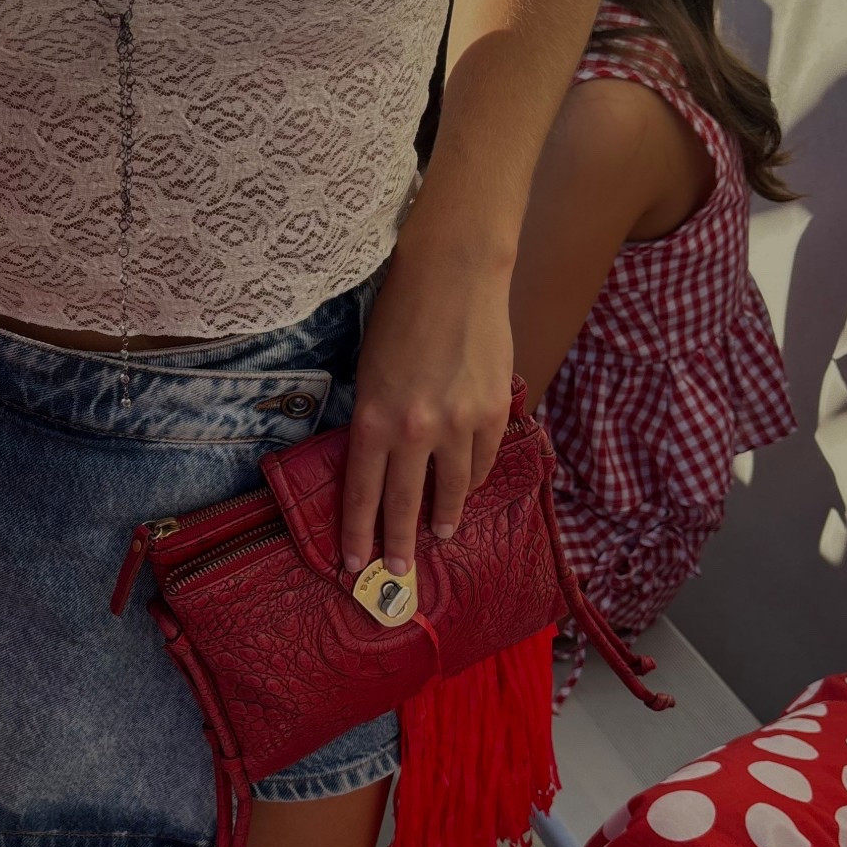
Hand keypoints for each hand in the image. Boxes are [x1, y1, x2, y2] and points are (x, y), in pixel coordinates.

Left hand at [341, 232, 515, 576]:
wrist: (453, 275)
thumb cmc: (399, 315)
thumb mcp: (367, 371)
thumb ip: (373, 420)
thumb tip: (378, 464)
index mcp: (372, 420)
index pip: (362, 492)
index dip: (358, 532)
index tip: (353, 563)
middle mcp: (414, 430)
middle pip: (404, 503)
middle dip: (398, 542)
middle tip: (397, 572)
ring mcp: (458, 424)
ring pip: (451, 488)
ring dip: (443, 515)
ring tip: (439, 532)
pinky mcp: (493, 411)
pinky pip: (483, 460)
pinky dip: (474, 477)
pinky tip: (468, 486)